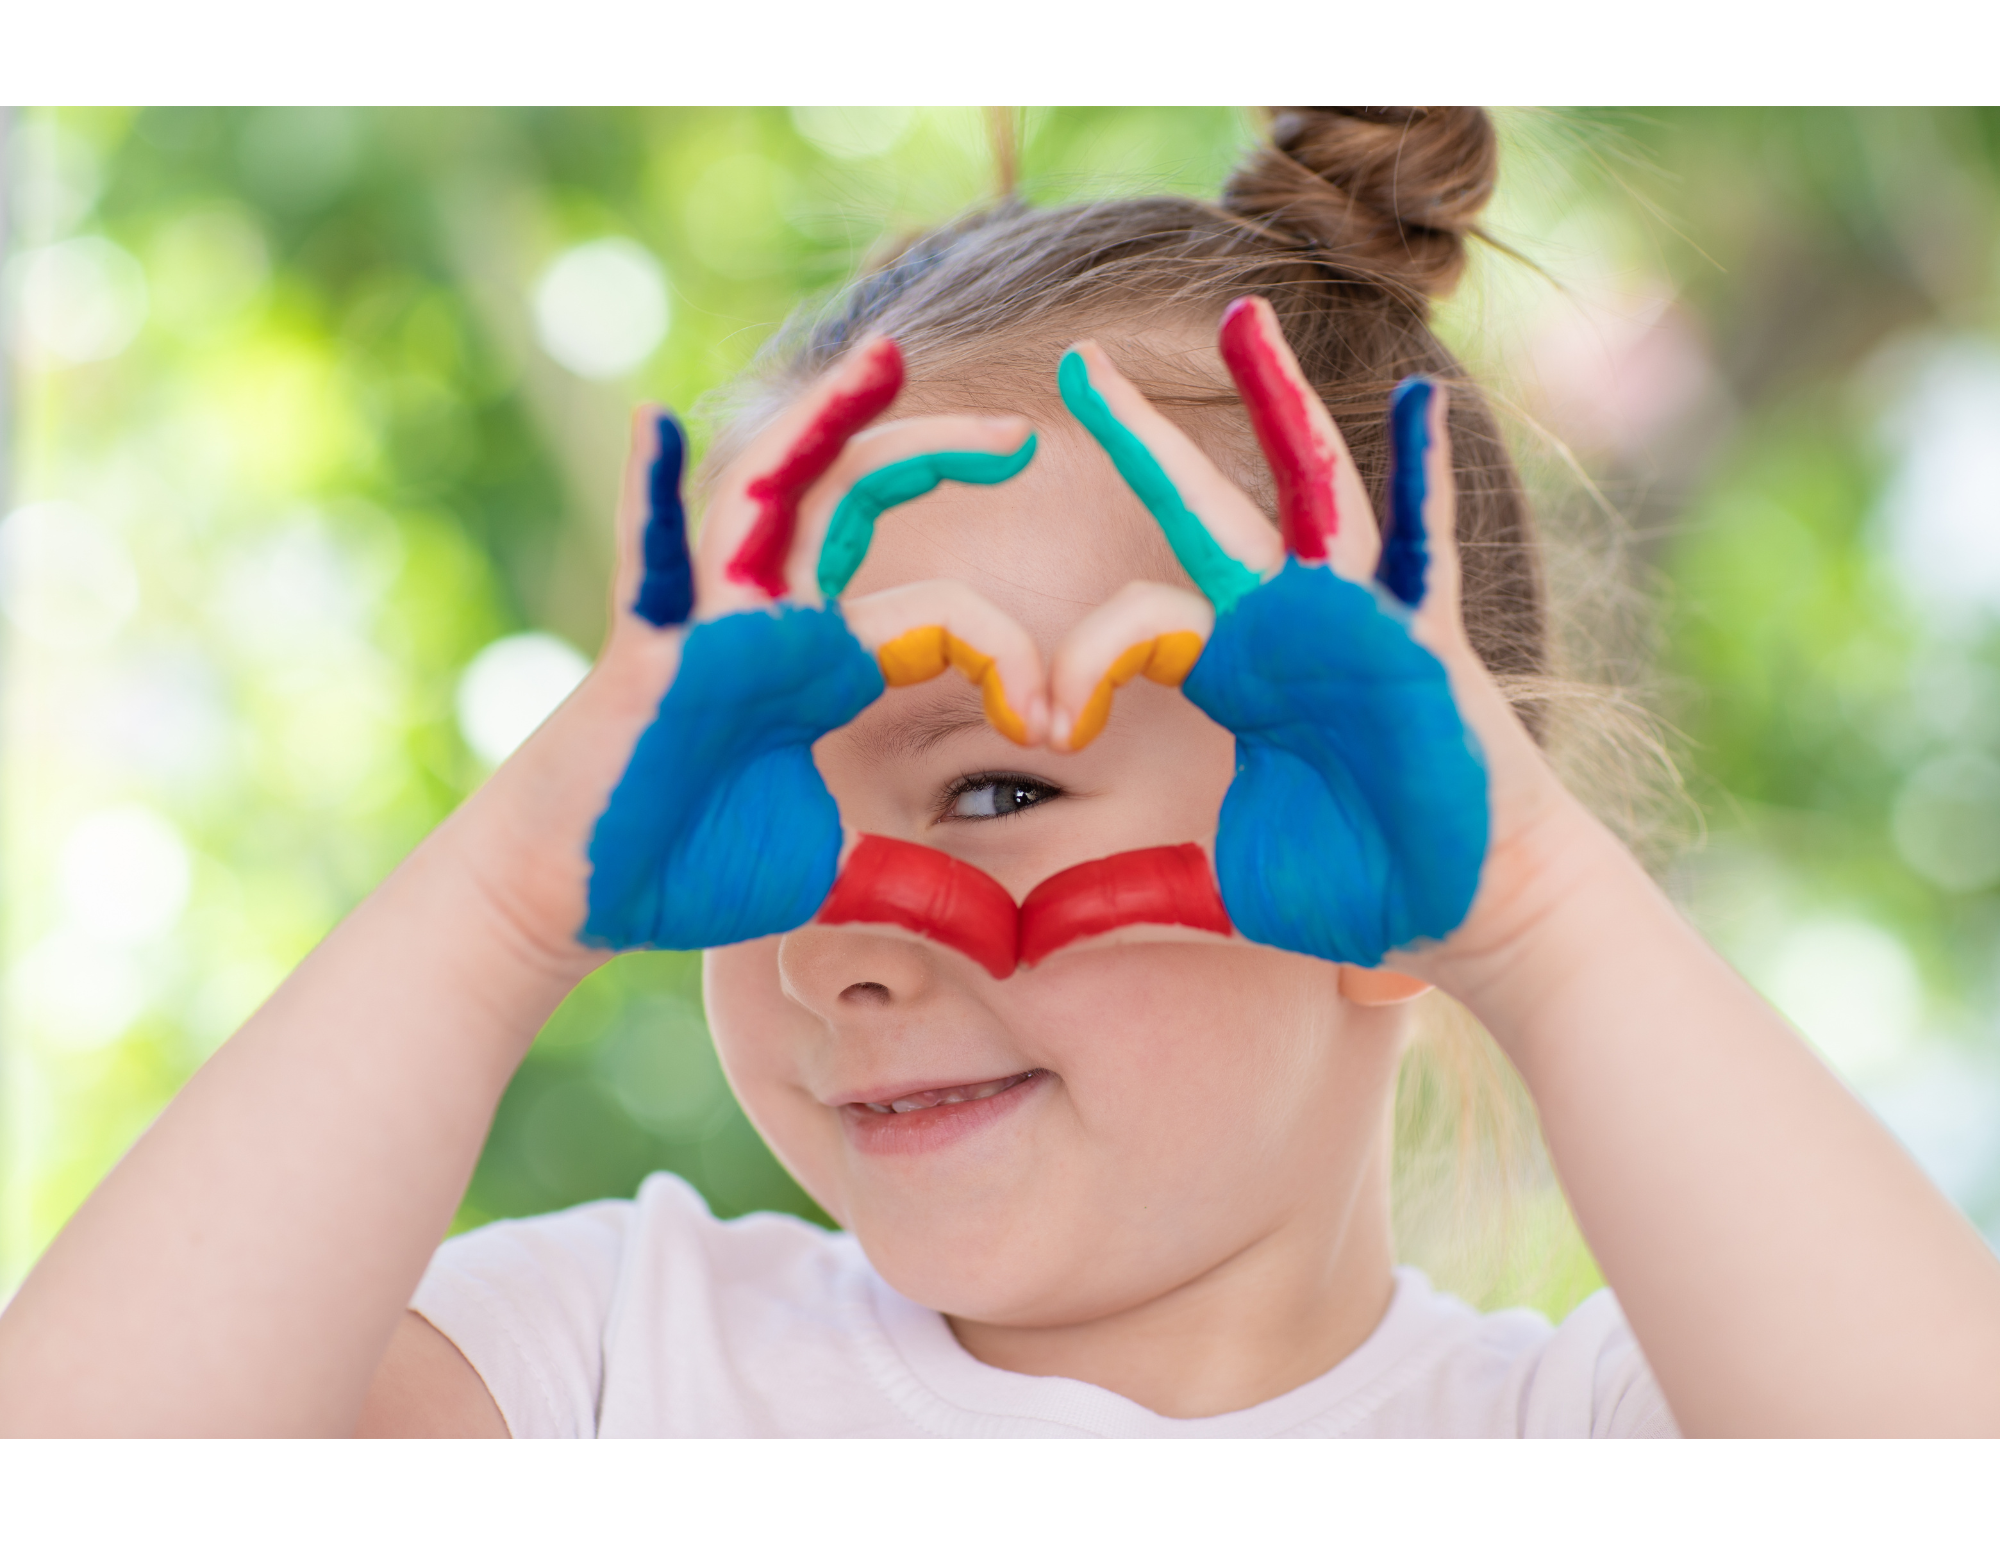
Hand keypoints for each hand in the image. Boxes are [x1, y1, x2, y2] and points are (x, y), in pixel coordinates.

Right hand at [482, 335, 1046, 962]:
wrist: (582, 895)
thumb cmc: (693, 866)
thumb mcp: (836, 871)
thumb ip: (919, 884)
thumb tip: (1007, 937)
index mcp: (825, 662)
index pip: (938, 616)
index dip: (1007, 656)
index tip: (1054, 719)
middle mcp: (773, 621)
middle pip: (856, 504)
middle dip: (934, 455)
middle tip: (1023, 435)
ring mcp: (707, 624)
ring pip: (769, 496)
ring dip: (823, 423)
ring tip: (883, 359)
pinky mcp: (648, 652)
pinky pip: (648, 560)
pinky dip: (647, 493)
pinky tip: (655, 425)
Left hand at [1047, 297, 1558, 972]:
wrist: (1471, 914)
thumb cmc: (1356, 888)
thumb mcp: (1219, 888)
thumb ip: (1130, 890)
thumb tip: (1031, 936)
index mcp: (1234, 671)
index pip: (1134, 623)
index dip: (1077, 662)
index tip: (1047, 727)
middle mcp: (1289, 626)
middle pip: (1204, 511)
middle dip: (1141, 439)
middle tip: (1078, 366)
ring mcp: (1361, 621)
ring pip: (1310, 493)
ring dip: (1276, 406)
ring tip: (1240, 320)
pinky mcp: (1426, 642)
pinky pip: (1428, 548)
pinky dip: (1429, 477)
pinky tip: (1421, 401)